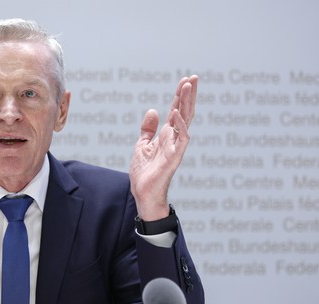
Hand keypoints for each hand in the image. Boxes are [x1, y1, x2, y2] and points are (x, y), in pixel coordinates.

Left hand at [129, 75, 197, 219]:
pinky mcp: (174, 157)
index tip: (185, 80)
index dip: (180, 96)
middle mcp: (174, 139)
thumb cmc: (145, 172)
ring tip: (188, 86)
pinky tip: (177, 113)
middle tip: (193, 77)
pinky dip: (180, 126)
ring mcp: (175, 147)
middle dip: (188, 95)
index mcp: (167, 135)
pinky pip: (181, 139)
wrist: (143, 193)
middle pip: (184, 112)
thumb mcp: (142, 145)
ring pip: (185, 121)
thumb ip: (148, 129)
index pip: (176, 111)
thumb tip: (153, 110)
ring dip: (186, 104)